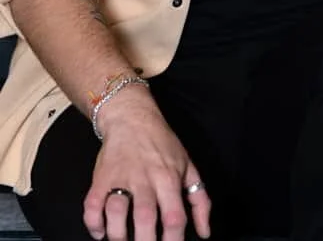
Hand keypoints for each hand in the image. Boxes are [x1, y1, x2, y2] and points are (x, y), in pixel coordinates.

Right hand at [83, 91, 210, 240]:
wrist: (133, 118)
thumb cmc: (163, 145)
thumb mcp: (188, 166)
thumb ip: (199, 200)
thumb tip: (205, 232)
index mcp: (169, 178)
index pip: (174, 217)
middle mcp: (145, 179)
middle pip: (145, 218)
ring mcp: (121, 178)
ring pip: (116, 212)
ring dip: (117, 235)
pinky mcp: (101, 178)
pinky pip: (92, 206)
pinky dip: (93, 224)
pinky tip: (101, 233)